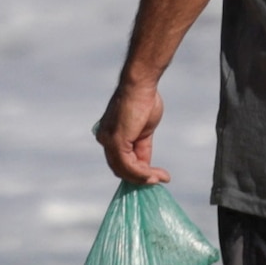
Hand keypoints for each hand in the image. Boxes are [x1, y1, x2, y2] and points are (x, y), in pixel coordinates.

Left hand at [96, 72, 168, 186]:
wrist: (140, 85)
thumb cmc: (144, 101)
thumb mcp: (144, 130)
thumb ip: (142, 148)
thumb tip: (146, 166)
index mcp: (109, 135)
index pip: (121, 160)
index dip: (137, 171)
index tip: (153, 176)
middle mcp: (105, 139)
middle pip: (121, 168)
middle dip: (140, 177)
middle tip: (159, 180)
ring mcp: (109, 141)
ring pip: (125, 170)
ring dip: (143, 178)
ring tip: (160, 179)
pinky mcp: (116, 142)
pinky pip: (129, 165)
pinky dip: (142, 173)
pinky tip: (154, 175)